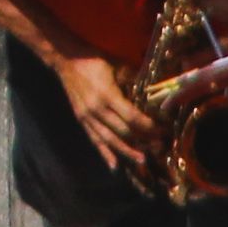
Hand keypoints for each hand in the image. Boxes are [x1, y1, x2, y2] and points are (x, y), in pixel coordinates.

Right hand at [60, 47, 163, 176]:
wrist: (66, 60)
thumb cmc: (94, 61)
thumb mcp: (116, 65)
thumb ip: (133, 80)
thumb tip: (152, 93)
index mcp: (107, 94)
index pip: (131, 117)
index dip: (148, 126)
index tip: (162, 130)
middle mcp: (97, 109)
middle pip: (123, 131)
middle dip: (143, 140)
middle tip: (159, 146)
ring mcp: (88, 116)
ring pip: (110, 140)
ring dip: (127, 152)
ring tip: (142, 160)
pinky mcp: (82, 120)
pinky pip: (95, 140)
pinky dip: (105, 154)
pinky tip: (115, 166)